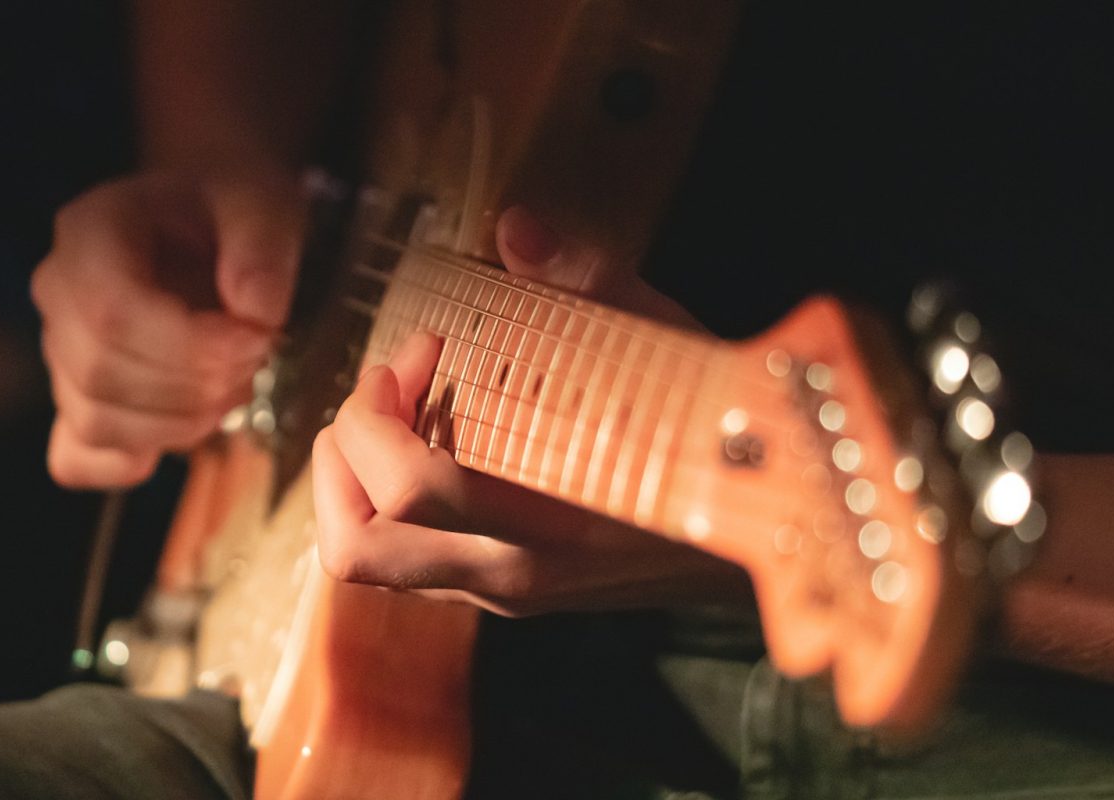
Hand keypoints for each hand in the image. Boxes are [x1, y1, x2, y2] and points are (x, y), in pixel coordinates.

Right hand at [32, 171, 303, 487]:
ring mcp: (60, 352)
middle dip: (195, 385)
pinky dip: (133, 461)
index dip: (190, 345)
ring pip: (96, 421)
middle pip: (102, 372)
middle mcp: (57, 293)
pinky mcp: (76, 400)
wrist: (211, 225)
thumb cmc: (228, 212)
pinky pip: (77, 459)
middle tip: (255, 359)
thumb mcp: (262, 203)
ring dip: (181, 423)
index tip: (257, 339)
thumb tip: (254, 313)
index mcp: (89, 232)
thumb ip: (262, 247)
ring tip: (234, 384)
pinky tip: (186, 425)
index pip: (112, 312)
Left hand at [311, 208, 745, 615]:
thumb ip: (587, 282)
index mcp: (545, 523)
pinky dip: (384, 497)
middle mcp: (510, 575)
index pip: (407, 490)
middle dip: (341, 456)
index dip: (381, 410)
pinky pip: (403, 557)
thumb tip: (516, 227)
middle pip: (355, 547)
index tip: (423, 349)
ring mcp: (501, 593)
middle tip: (384, 391)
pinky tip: (434, 440)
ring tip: (395, 414)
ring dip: (353, 479)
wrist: (772, 529)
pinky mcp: (500, 593)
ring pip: (367, 560)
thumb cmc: (715, 433)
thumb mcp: (664, 348)